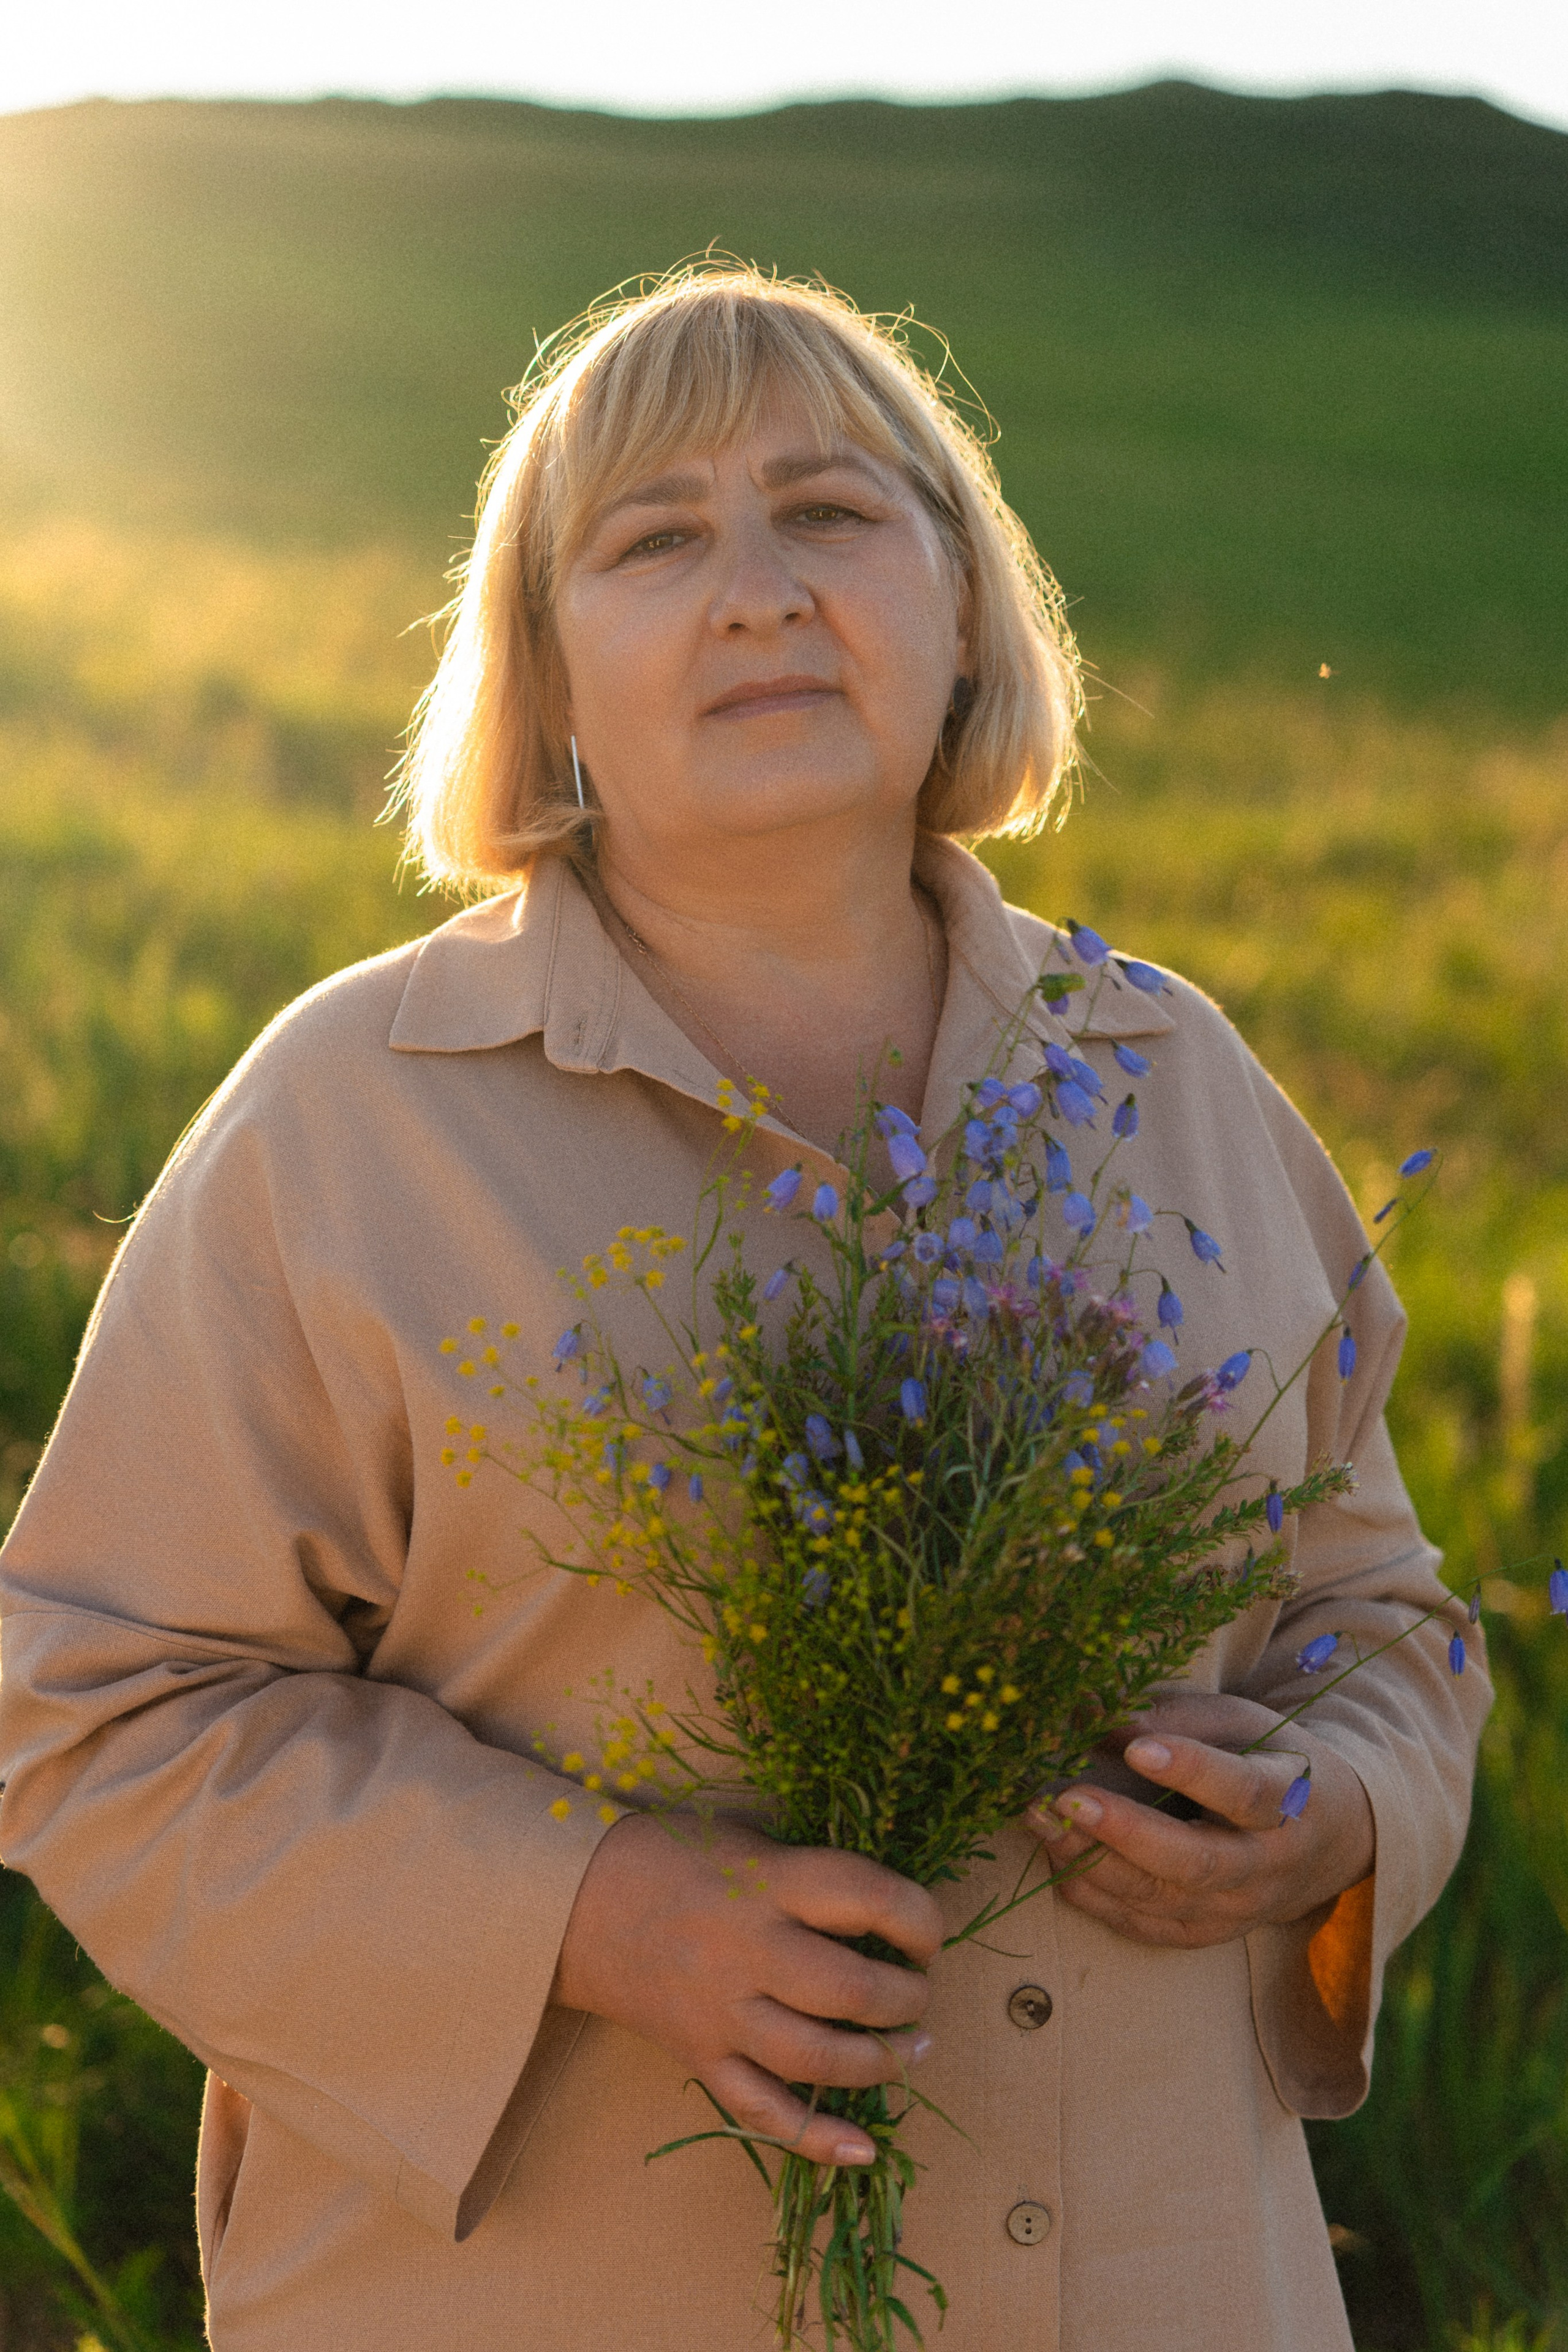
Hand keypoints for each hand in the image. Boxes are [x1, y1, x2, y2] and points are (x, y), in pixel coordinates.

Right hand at [554, 1811, 942, 2167]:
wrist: (576, 1902)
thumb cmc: (676, 1856)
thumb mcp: (750, 1840)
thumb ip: (812, 1875)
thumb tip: (891, 1912)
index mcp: (768, 1882)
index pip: (869, 1897)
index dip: (920, 1919)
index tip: (929, 1934)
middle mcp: (747, 1949)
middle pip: (849, 1990)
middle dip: (906, 2000)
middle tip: (920, 1996)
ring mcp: (722, 2012)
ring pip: (816, 2058)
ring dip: (880, 2063)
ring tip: (911, 2050)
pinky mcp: (700, 2058)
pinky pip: (762, 2110)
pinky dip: (818, 2138)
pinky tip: (864, 2149)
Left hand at [1025, 1691, 1374, 1948]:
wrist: (1327, 1841)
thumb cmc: (1271, 1763)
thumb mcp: (1241, 1723)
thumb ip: (1175, 1717)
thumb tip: (1096, 1708)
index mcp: (1286, 1801)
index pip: (1241, 1791)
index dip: (1191, 1770)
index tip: (1136, 1747)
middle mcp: (1265, 1866)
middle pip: (1195, 1862)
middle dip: (1125, 1832)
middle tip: (1066, 1798)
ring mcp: (1236, 1910)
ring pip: (1160, 1900)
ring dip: (1092, 1863)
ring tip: (1041, 1820)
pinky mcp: (1207, 1934)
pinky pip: (1145, 1927)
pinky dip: (1096, 1898)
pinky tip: (1056, 1859)